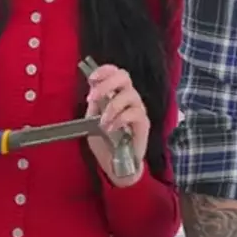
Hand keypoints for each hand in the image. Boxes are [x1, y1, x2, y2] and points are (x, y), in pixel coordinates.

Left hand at [84, 64, 148, 186]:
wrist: (115, 166)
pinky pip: (135, 113)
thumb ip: (94, 107)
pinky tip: (111, 128)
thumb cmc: (105, 143)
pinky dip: (120, 119)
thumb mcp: (92, 123)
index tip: (92, 79)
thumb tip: (92, 92)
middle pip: (124, 76)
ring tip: (103, 122)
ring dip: (112, 107)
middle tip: (94, 97)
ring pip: (129, 95)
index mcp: (115, 94)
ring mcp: (137, 109)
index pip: (114, 73)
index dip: (104, 71)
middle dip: (107, 84)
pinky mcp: (144, 123)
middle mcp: (128, 98)